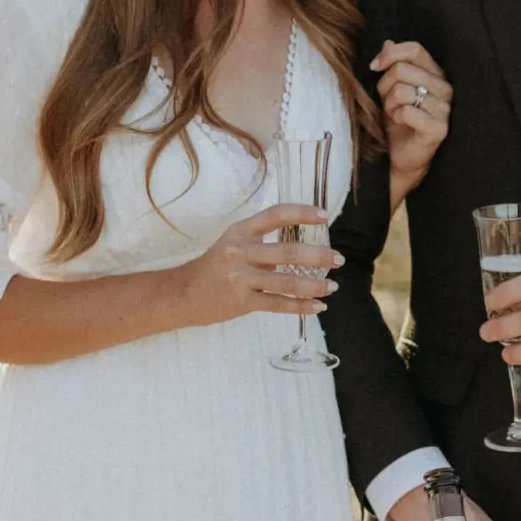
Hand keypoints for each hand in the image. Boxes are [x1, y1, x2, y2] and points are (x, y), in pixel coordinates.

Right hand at [173, 203, 340, 329]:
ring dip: (314, 285)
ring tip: (333, 287)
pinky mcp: (242, 301)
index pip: (276, 215)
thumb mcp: (232, 243)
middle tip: (339, 259)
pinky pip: (278, 304)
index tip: (325, 216)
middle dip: (318, 256)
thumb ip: (262, 243)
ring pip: (286, 281)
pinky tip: (318, 306)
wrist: (182, 294)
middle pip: (287, 252)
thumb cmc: (214, 266)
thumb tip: (302, 246)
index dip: (302, 213)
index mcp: (240, 231)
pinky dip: (301, 306)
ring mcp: (241, 278)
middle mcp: (240, 252)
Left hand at [373, 38, 451, 204]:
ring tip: (394, 114)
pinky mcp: (439, 128)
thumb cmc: (398, 121)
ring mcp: (444, 109)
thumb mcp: (391, 89)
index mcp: (435, 74)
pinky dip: (396, 117)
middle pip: (403, 69)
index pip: (415, 49)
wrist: (402, 156)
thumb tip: (387, 42)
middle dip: (385, 85)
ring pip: (402, 90)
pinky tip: (400, 124)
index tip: (374, 66)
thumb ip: (392, 65)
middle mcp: (445, 88)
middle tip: (387, 101)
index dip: (390, 54)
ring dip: (389, 104)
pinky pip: (406, 111)